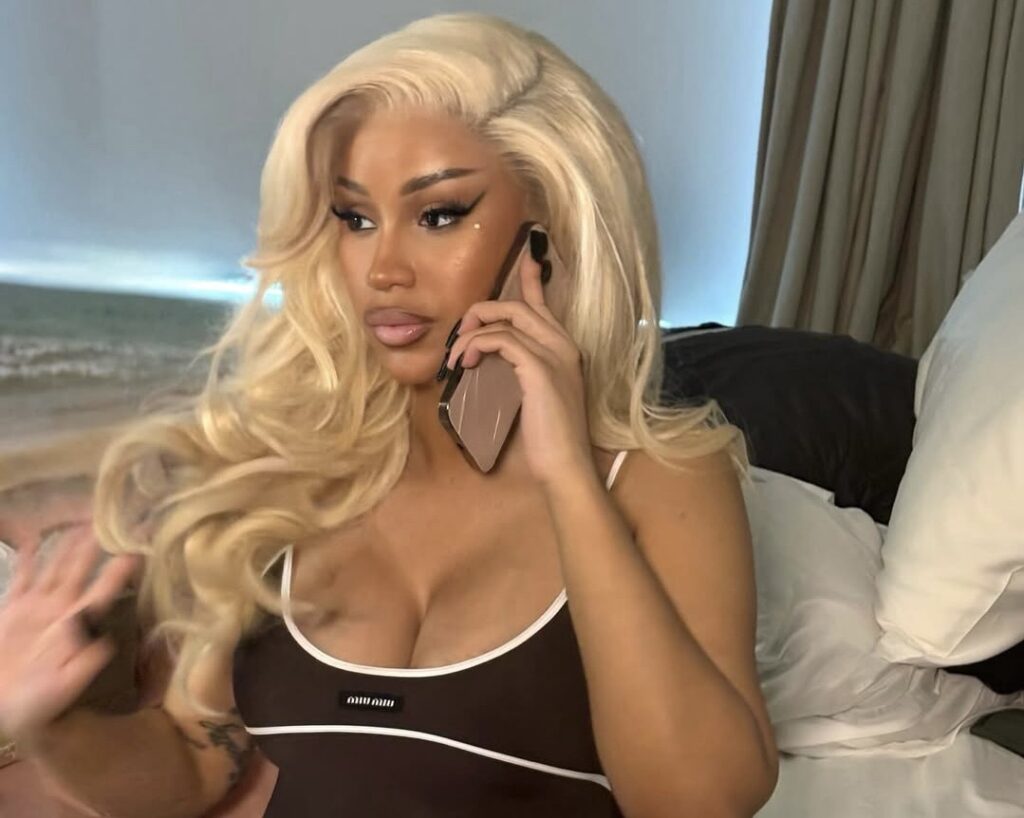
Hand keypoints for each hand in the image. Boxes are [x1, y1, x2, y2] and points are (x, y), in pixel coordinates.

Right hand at [0, 523, 141, 744]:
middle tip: (108, 523)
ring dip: (65, 548)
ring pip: (53, 570)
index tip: (134, 553)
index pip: (100, 594)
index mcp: (75, 628)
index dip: (116, 574)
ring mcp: (35, 610)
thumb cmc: (39, 705)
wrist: (3, 710)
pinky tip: (32, 540)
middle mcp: (59, 612)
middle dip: (92, 550)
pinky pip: (20, 579)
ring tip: (79, 524)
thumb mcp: (62, 688)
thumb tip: (105, 644)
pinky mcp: (11, 611)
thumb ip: (83, 666)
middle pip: (79, 573)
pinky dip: (26, 560)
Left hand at [445, 238, 596, 488]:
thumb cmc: (547, 439)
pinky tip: (465, 362)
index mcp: (565, 349)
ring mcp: (554, 354)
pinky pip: (501, 339)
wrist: (565, 465)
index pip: (542, 304)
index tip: (524, 257)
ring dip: (472, 332)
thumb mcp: (531, 396)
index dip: (529, 278)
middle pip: (518, 305)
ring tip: (456, 356)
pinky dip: (477, 344)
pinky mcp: (539, 369)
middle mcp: (563, 345)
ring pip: (507, 317)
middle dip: (481, 311)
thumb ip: (517, 371)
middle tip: (460, 334)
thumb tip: (485, 357)